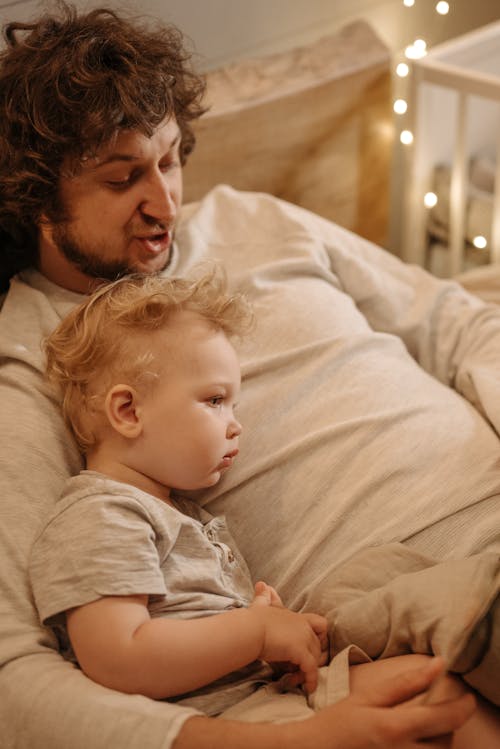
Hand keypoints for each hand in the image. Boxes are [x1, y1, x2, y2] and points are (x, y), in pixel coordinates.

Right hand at [249, 581, 327, 692]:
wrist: (249, 629)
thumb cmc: (253, 619)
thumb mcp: (260, 606)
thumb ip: (264, 597)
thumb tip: (261, 584)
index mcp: (296, 617)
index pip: (320, 624)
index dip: (319, 637)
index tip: (309, 650)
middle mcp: (304, 626)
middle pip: (318, 646)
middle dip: (310, 659)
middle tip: (297, 670)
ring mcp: (304, 638)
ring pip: (315, 658)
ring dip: (308, 672)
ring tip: (296, 680)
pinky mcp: (301, 652)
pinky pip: (312, 669)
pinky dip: (311, 680)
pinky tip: (308, 688)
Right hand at [289, 657, 475, 748]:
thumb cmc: (339, 722)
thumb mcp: (368, 697)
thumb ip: (405, 683)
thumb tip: (438, 664)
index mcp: (394, 728)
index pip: (444, 718)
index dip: (462, 707)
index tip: (468, 698)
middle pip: (445, 742)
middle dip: (446, 726)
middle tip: (434, 713)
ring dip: (438, 741)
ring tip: (419, 729)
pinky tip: (410, 743)